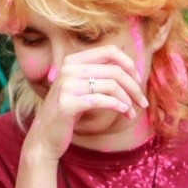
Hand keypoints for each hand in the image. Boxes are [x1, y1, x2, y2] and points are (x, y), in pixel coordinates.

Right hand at [24, 45, 150, 160]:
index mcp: (73, 61)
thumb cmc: (69, 112)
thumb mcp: (81, 87)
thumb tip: (132, 70)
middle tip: (142, 102)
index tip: (138, 81)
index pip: (110, 51)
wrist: (44, 137)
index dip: (129, 64)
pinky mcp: (67, 104)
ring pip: (111, 85)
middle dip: (134, 87)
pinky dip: (118, 106)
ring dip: (127, 100)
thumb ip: (98, 74)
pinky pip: (102, 100)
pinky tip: (124, 113)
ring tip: (131, 112)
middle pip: (115, 70)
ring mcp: (66, 86)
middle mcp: (68, 69)